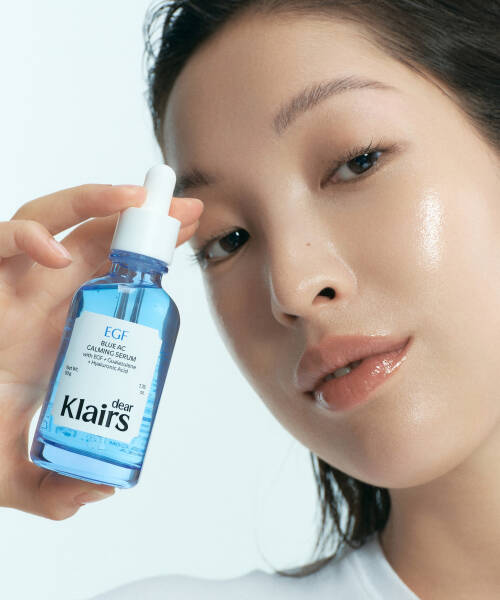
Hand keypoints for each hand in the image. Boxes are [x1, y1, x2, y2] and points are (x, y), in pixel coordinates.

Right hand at [0, 183, 202, 518]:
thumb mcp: (17, 473)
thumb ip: (58, 487)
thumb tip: (101, 489)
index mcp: (60, 328)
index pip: (113, 276)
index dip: (150, 255)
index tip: (190, 239)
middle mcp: (37, 298)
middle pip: (97, 239)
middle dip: (143, 220)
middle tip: (189, 209)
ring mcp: (7, 287)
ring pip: (52, 221)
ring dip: (94, 203)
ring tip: (135, 201)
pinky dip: (24, 238)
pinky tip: (55, 252)